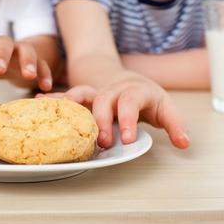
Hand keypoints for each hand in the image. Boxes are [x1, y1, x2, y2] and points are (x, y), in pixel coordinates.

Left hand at [0, 35, 52, 92]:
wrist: (7, 53)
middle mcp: (1, 44)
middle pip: (3, 43)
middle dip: (1, 55)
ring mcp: (20, 50)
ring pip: (26, 50)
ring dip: (28, 61)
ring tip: (29, 76)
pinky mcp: (35, 59)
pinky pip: (42, 64)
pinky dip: (44, 73)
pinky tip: (45, 87)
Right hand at [41, 80, 188, 149]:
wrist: (131, 80)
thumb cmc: (149, 99)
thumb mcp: (165, 109)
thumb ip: (175, 125)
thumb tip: (184, 143)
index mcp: (135, 91)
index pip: (131, 101)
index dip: (128, 119)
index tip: (127, 139)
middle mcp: (114, 89)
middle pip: (104, 99)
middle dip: (101, 120)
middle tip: (102, 142)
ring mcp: (97, 91)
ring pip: (82, 93)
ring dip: (71, 104)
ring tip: (58, 114)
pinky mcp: (84, 98)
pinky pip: (67, 96)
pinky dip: (53, 98)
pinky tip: (39, 102)